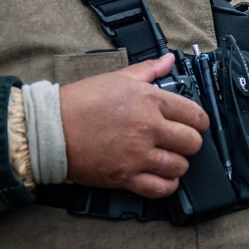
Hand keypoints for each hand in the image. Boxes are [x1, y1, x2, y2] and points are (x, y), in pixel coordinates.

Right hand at [60, 54, 208, 198]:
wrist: (49, 128)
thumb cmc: (81, 102)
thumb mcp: (118, 78)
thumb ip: (149, 70)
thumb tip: (169, 60)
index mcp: (150, 101)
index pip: (195, 115)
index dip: (199, 122)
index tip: (195, 124)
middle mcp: (148, 128)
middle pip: (192, 142)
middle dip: (190, 143)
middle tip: (180, 142)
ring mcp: (137, 155)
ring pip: (179, 166)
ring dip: (179, 164)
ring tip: (169, 159)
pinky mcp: (124, 176)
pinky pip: (160, 188)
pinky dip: (167, 185)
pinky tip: (164, 178)